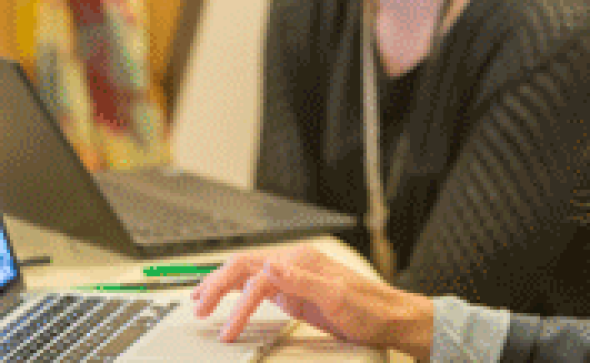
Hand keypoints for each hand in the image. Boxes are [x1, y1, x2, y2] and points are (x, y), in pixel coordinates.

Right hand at [190, 243, 434, 359]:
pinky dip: (237, 293)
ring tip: (199, 300)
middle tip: (197, 307)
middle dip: (217, 285)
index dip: (237, 302)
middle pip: (244, 268)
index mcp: (301, 260)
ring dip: (221, 285)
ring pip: (247, 275)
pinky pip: (258, 288)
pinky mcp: (295, 293)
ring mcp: (293, 278)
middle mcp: (294, 264)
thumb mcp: (338, 297)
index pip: (257, 276)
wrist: (391, 319)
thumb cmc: (370, 310)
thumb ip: (302, 280)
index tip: (226, 329)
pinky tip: (226, 299)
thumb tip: (271, 263)